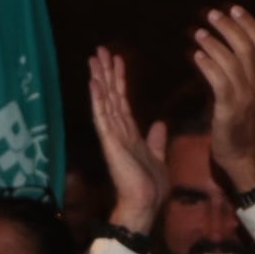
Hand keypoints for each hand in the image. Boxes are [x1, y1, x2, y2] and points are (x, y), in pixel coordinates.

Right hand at [88, 46, 168, 230]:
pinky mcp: (110, 142)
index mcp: (129, 133)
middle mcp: (117, 131)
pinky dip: (98, 99)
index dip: (119, 79)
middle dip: (106, 72)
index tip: (117, 60)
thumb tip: (160, 124)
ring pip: (104, 101)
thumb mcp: (159, 157)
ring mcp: (112, 135)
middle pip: (110, 95)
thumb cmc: (151, 187)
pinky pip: (102, 116)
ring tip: (95, 58)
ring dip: (99, 79)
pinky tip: (94, 82)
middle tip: (100, 49)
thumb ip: (156, 140)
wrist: (146, 204)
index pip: (122, 100)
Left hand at [194, 6, 254, 187]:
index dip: (249, 23)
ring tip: (198, 32)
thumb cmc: (236, 122)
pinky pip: (220, 82)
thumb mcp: (240, 92)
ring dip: (214, 44)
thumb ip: (232, 71)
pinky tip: (195, 56)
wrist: (243, 154)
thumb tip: (213, 48)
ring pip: (233, 62)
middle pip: (247, 47)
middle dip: (229, 27)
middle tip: (211, 14)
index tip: (233, 7)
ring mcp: (244, 96)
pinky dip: (208, 66)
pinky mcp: (229, 109)